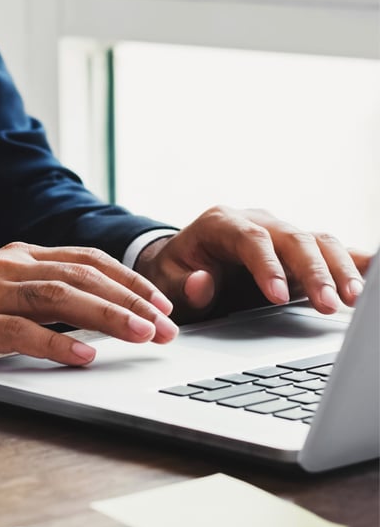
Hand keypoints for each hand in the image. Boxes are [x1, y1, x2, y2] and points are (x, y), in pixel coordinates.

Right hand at [0, 242, 177, 379]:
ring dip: (105, 315)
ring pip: (57, 297)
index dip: (129, 280)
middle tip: (166, 326)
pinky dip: (55, 344)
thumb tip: (98, 312)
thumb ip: (43, 293)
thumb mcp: (3, 291)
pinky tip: (84, 356)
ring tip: (141, 335)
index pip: (88, 260)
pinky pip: (18, 333)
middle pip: (82, 276)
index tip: (162, 303)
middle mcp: (9, 266)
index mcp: (21, 256)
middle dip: (130, 299)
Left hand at [135, 206, 370, 322]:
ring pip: (317, 241)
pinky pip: (330, 249)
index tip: (278, 296)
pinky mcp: (297, 250)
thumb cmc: (176, 270)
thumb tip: (202, 283)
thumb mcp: (166, 279)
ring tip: (353, 299)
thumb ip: (183, 284)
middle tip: (329, 304)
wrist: (184, 261)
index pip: (251, 240)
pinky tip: (371, 276)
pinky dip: (352, 261)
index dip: (267, 266)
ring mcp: (280, 233)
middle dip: (313, 271)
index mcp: (220, 223)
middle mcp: (256, 221)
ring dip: (339, 269)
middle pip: (293, 238)